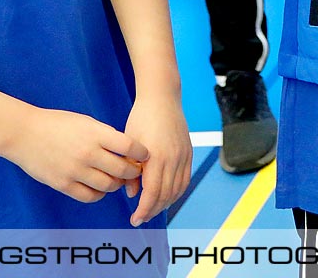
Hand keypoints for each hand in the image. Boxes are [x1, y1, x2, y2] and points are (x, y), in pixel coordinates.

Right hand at [6, 106, 145, 202]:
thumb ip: (105, 136)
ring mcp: (75, 171)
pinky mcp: (63, 185)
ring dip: (116, 184)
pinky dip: (99, 193)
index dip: (141, 152)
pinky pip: (90, 196)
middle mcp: (87, 153)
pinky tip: (99, 186)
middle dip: (132, 171)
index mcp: (95, 134)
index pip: (129, 146)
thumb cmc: (57, 124)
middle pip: (122, 170)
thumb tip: (127, 150)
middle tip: (134, 170)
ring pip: (109, 186)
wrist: (24, 134)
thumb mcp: (85, 122)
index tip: (144, 154)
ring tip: (116, 178)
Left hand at [122, 92, 191, 224]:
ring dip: (165, 203)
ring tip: (152, 209)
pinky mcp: (188, 152)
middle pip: (165, 195)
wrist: (162, 97)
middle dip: (152, 210)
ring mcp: (183, 156)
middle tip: (141, 218)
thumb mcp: (129, 143)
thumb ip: (130, 171)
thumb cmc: (142, 117)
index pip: (152, 193)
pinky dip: (177, 192)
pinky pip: (185, 180)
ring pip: (177, 190)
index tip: (135, 219)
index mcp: (157, 157)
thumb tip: (132, 194)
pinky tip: (167, 196)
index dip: (143, 210)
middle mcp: (173, 158)